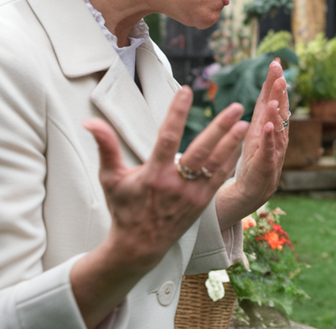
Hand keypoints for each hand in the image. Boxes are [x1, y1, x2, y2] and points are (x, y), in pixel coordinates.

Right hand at [82, 86, 247, 271]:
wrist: (139, 247)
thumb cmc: (124, 208)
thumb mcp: (110, 178)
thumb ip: (105, 147)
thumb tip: (89, 121)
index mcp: (153, 175)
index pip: (168, 136)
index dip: (177, 112)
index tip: (186, 90)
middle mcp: (176, 184)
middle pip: (202, 150)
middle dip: (220, 127)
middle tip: (236, 107)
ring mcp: (192, 194)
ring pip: (216, 164)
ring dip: (232, 142)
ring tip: (246, 122)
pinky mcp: (202, 202)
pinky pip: (220, 177)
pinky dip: (231, 160)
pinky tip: (241, 144)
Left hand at [217, 58, 290, 226]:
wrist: (253, 191)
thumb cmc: (255, 160)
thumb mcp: (256, 132)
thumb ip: (262, 112)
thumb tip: (269, 89)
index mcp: (269, 126)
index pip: (272, 100)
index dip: (274, 82)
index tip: (275, 63)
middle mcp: (275, 136)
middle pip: (278, 111)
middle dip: (279, 93)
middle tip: (280, 74)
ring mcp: (273, 151)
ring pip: (276, 129)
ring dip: (276, 113)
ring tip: (275, 97)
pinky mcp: (266, 166)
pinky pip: (268, 150)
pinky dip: (269, 138)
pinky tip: (268, 126)